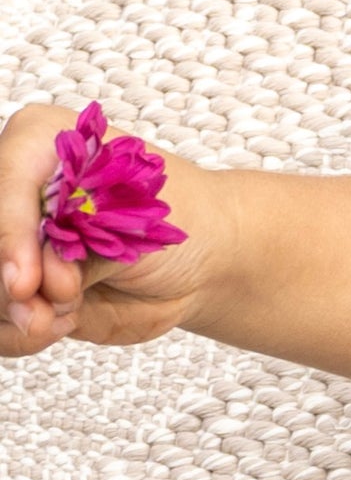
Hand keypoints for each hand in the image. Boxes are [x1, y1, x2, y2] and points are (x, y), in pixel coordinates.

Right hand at [0, 103, 232, 354]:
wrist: (201, 254)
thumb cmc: (175, 215)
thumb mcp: (133, 219)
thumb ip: (76, 251)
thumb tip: (31, 287)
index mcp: (37, 144)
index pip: (4, 188)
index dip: (9, 238)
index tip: (25, 282)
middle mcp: (14, 193)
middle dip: (10, 288)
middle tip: (50, 309)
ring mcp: (12, 244)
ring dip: (16, 316)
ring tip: (68, 314)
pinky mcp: (18, 289)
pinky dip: (22, 334)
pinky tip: (65, 321)